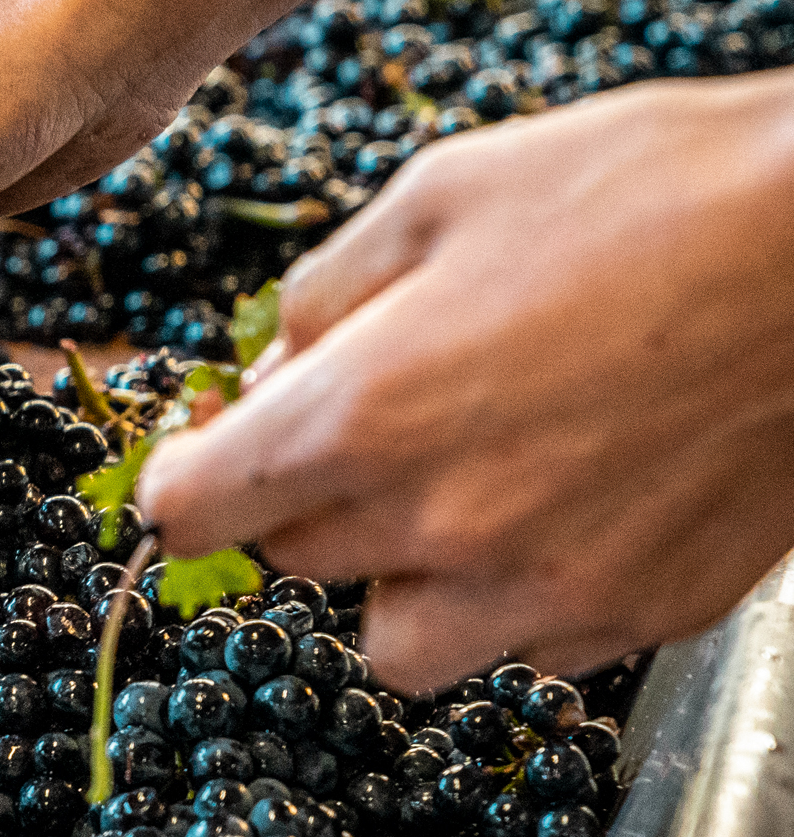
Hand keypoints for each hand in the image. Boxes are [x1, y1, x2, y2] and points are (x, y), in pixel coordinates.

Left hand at [140, 71, 793, 690]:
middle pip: (292, 567)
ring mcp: (550, 584)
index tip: (206, 450)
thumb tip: (274, 365)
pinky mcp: (647, 611)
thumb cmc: (654, 189)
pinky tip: (564, 508)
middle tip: (362, 431)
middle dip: (303, 503)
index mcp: (366, 416)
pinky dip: (520, 597)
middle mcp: (445, 523)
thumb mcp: (445, 192)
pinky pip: (534, 646)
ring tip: (460, 494)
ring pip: (403, 643)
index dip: (183, 476)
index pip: (189, 511)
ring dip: (401, 580)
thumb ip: (327, 294)